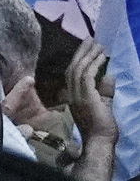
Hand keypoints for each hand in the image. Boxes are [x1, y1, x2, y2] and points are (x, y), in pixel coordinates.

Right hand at [80, 39, 117, 180]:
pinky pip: (86, 76)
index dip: (79, 59)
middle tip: (91, 39)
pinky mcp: (84, 97)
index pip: (73, 74)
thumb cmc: (102, 128)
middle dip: (82, 52)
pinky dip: (94, 64)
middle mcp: (71, 94)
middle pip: (73, 68)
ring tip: (98, 45)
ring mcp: (76, 96)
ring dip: (89, 55)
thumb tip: (108, 75)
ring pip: (78, 69)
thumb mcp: (104, 105)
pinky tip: (101, 57)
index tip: (88, 47)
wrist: (100, 141)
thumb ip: (105, 91)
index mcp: (73, 96)